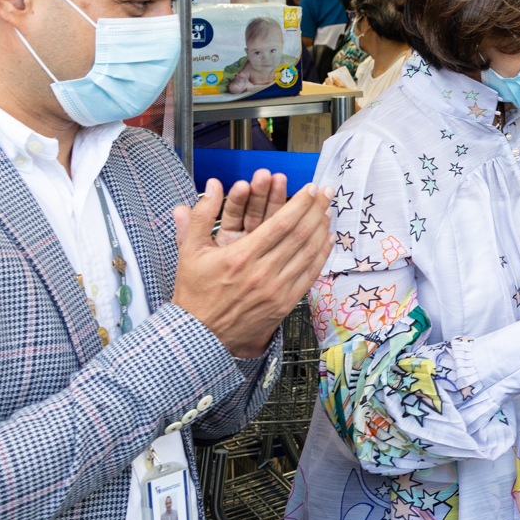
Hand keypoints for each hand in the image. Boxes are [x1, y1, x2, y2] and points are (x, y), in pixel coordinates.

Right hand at [172, 179, 333, 358]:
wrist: (199, 333)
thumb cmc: (195, 291)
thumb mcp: (190, 250)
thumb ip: (202, 215)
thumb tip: (212, 185)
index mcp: (241, 256)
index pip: (280, 223)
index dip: (300, 203)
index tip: (310, 188)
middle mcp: (263, 272)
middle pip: (299, 234)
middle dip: (316, 209)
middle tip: (327, 192)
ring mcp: (277, 290)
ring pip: (308, 253)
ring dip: (322, 229)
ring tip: (329, 210)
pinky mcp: (285, 304)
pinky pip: (310, 275)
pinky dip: (322, 255)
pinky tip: (328, 239)